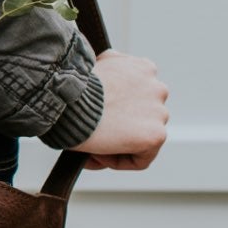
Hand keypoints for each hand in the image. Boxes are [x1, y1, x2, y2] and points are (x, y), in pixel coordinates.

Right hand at [72, 49, 167, 169]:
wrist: (68, 100)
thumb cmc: (71, 87)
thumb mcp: (94, 66)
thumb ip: (109, 73)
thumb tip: (103, 89)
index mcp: (144, 68)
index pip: (137, 95)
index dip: (115, 110)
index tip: (96, 119)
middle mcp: (157, 88)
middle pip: (141, 117)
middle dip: (118, 127)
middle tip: (93, 133)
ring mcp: (159, 112)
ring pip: (141, 138)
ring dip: (118, 144)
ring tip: (93, 144)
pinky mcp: (155, 135)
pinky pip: (140, 159)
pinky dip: (118, 161)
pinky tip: (97, 154)